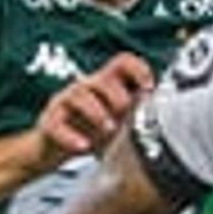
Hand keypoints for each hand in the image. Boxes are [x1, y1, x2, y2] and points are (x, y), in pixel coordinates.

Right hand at [31, 54, 153, 167]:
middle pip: (100, 78)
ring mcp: (64, 104)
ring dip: (96, 112)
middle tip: (124, 112)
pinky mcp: (49, 123)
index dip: (138, 69)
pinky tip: (83, 146)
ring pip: (78, 95)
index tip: (149, 88)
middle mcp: (84, 88)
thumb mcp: (119, 121)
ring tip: (109, 130)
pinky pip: (57, 124)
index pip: (121, 63)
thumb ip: (137, 112)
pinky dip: (71, 136)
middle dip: (116, 94)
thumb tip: (163, 109)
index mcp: (104, 85)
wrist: (53, 151)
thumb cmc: (90, 132)